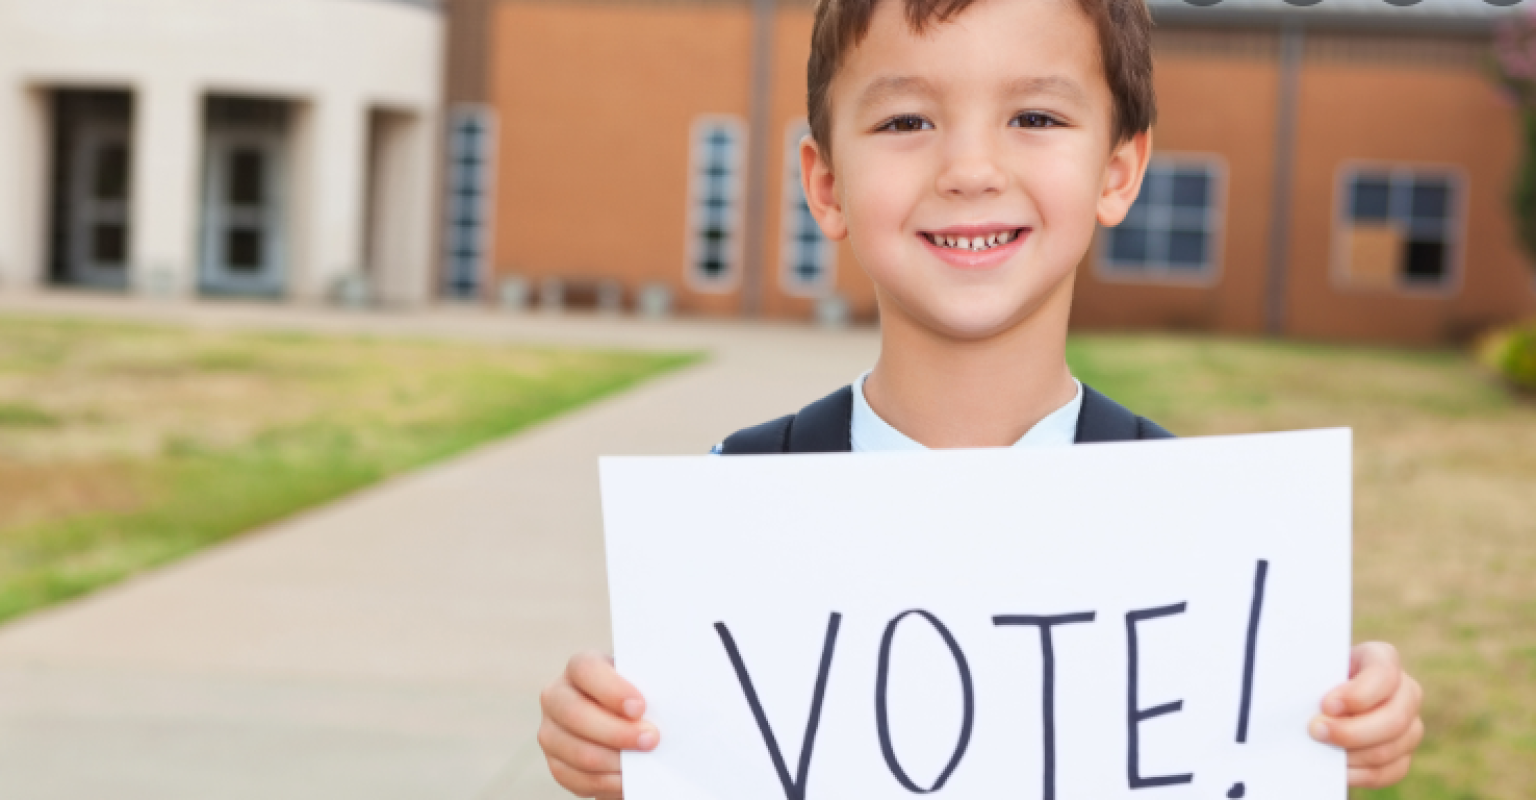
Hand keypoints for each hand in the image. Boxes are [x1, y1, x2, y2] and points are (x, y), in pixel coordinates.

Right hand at [539, 652, 658, 798]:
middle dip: (616, 731)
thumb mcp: (643, 687)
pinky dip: (606, 782)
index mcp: (580, 667)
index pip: (586, 670)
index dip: (612, 690)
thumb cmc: (640, 700)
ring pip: (578, 751)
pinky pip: (576, 778)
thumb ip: (649, 691)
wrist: (628, 727)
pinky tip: (627, 779)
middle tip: (651, 740)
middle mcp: (557, 696)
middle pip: (575, 713)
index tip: (640, 707)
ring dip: (615, 761)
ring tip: (643, 763)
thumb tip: (665, 709)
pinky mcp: (555, 763)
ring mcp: (550, 731)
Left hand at [1309, 642, 1423, 787]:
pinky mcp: (1403, 754)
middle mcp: (1405, 691)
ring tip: (1322, 751)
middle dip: (1352, 731)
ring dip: (1353, 753)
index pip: (1384, 674)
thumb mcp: (1313, 668)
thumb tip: (1305, 703)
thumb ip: (1313, 678)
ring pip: (1392, 747)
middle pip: (1394, 718)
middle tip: (1316, 731)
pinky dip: (1361, 773)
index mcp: (1382, 658)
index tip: (1326, 706)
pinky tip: (1337, 770)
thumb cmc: (1312, 677)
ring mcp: (1409, 724)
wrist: (1316, 700)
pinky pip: (1390, 771)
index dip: (1358, 694)